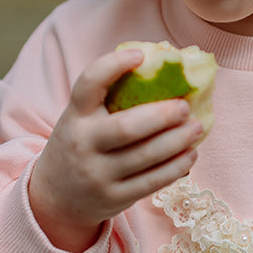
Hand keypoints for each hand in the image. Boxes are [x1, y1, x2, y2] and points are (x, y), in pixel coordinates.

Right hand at [29, 47, 202, 251]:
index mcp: (75, 115)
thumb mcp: (81, 120)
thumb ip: (109, 101)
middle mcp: (83, 143)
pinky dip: (176, 167)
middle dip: (162, 115)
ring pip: (146, 156)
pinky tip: (191, 155)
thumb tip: (165, 73)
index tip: (139, 55)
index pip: (88, 84)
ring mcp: (98, 174)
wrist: (55, 196)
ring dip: (178, 141)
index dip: (113, 65)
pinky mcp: (114, 197)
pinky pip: (152, 181)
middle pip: (127, 127)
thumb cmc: (81, 145)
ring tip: (196, 128)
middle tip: (184, 106)